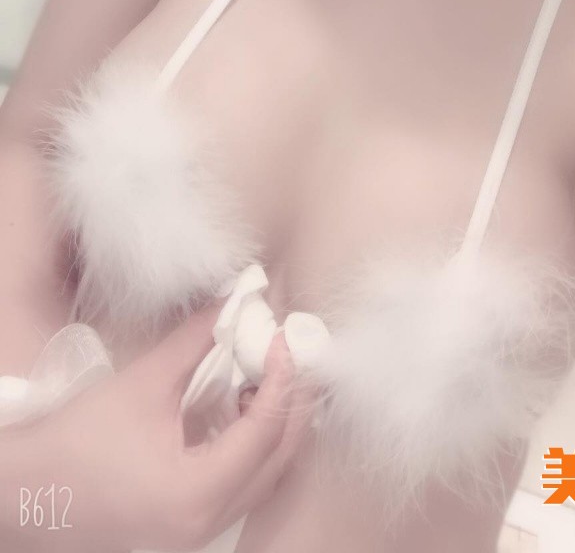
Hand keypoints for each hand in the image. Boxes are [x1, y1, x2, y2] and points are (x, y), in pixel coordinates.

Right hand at [8, 300, 315, 551]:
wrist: (30, 490)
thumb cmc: (79, 442)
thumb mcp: (145, 382)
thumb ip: (196, 338)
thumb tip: (236, 300)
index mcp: (198, 492)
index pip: (266, 429)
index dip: (280, 376)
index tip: (278, 338)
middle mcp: (207, 523)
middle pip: (278, 459)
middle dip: (288, 402)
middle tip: (282, 354)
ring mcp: (198, 533)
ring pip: (264, 477)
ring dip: (271, 426)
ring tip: (255, 377)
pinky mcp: (187, 528)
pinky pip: (240, 487)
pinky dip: (249, 447)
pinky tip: (231, 410)